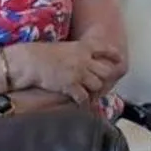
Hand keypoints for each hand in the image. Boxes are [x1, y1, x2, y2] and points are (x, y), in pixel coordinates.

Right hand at [5, 39, 123, 104]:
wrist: (30, 61)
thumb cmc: (43, 54)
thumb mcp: (65, 47)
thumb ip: (78, 52)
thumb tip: (86, 59)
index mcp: (83, 47)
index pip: (106, 48)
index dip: (114, 55)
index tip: (119, 60)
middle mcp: (84, 59)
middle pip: (106, 71)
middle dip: (104, 78)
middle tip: (99, 83)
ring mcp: (78, 72)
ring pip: (97, 84)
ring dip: (93, 90)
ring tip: (88, 93)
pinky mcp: (70, 85)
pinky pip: (84, 97)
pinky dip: (84, 102)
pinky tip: (81, 104)